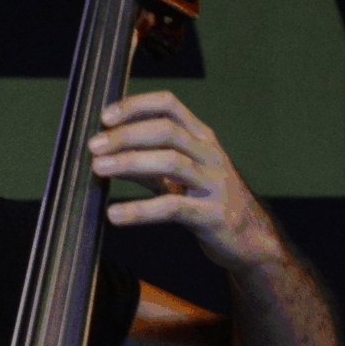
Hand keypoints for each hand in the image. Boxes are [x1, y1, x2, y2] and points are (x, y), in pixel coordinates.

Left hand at [91, 93, 284, 273]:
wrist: (250, 240)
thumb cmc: (210, 201)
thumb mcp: (179, 177)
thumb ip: (147, 163)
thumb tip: (105, 153)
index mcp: (202, 138)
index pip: (169, 106)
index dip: (136, 106)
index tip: (105, 117)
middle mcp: (210, 155)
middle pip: (167, 130)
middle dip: (126, 135)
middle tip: (94, 146)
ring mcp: (215, 184)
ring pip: (171, 162)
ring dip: (130, 162)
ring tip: (99, 169)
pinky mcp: (212, 215)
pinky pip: (173, 207)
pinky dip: (140, 209)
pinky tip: (116, 214)